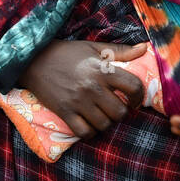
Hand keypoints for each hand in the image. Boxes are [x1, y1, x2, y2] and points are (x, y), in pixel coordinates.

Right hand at [17, 40, 147, 139]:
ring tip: (102, 115)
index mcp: (102, 70)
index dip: (139, 96)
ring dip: (107, 122)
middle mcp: (92, 87)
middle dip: (122, 112)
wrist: (34, 60)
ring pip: (104, 124)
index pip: (133, 86)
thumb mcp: (94, 47)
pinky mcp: (65, 112)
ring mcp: (78, 102)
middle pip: (120, 112)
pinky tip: (90, 123)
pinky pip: (85, 132)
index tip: (134, 99)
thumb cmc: (67, 53)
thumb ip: (120, 50)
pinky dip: (90, 132)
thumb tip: (144, 48)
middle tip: (116, 107)